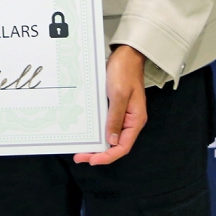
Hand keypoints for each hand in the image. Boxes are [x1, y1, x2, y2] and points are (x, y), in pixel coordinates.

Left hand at [73, 44, 146, 164]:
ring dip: (97, 144)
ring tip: (81, 150)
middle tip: (80, 157)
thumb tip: (111, 141)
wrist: (126, 55)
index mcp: (136, 120)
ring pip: (110, 136)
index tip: (92, 160)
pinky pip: (107, 124)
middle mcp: (131, 121)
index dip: (108, 156)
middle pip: (116, 144)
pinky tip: (87, 134)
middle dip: (99, 153)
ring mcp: (123, 114)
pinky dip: (97, 132)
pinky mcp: (115, 108)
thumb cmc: (124, 72)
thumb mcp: (119, 95)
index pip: (123, 146)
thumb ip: (115, 118)